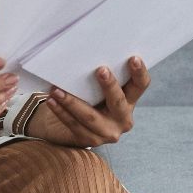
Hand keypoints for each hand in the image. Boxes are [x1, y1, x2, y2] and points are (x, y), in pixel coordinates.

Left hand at [28, 56, 149, 147]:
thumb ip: (99, 75)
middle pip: (118, 101)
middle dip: (109, 85)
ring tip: (57, 90)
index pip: (140, 85)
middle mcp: (123, 118)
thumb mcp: (97, 88)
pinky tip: (52, 101)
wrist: (68, 126)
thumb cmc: (87, 98)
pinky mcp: (91, 141)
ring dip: (72, 102)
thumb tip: (86, 51)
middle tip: (100, 70)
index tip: (133, 58)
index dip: (139, 72)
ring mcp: (108, 132)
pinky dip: (61, 112)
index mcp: (130, 100)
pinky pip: (74, 125)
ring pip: (90, 117)